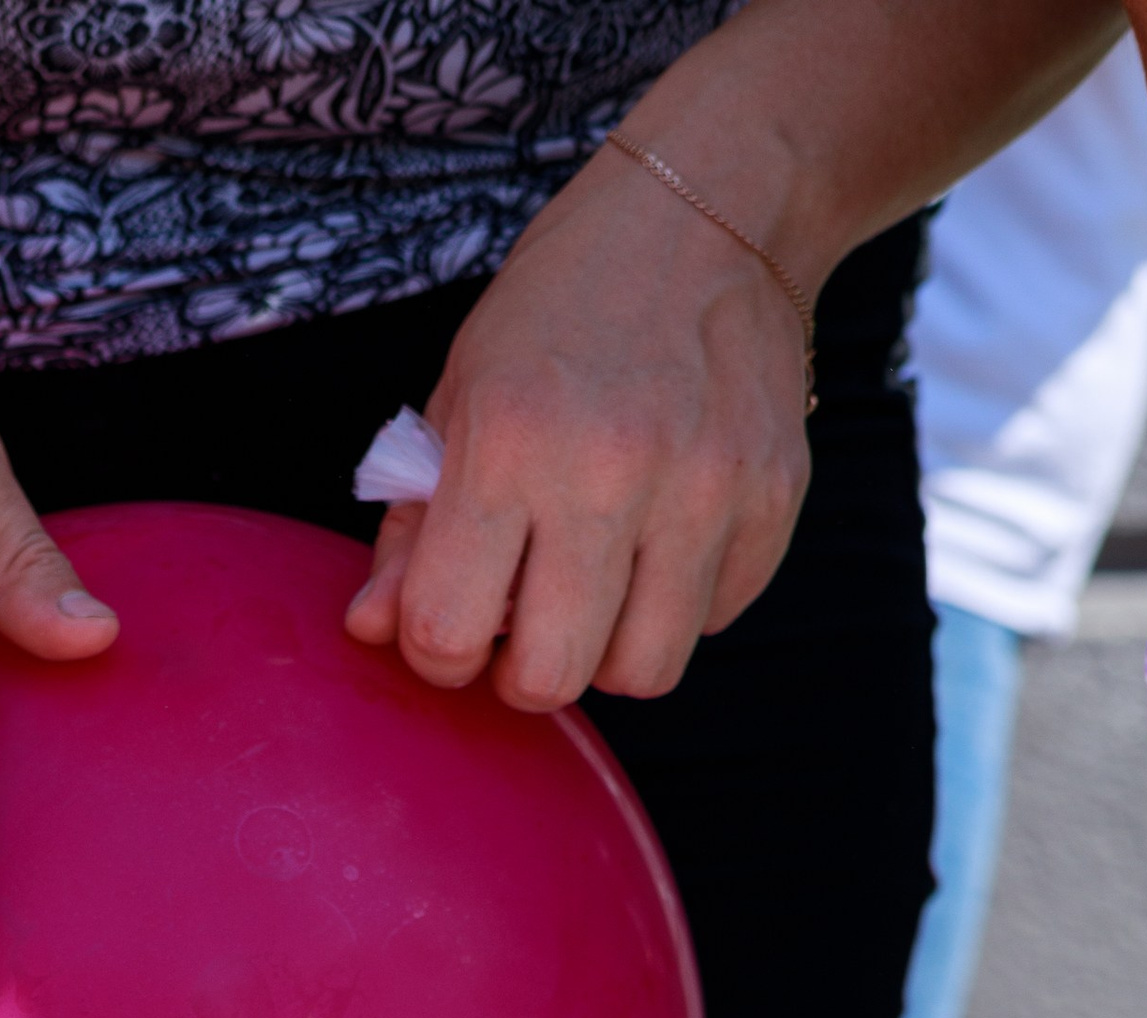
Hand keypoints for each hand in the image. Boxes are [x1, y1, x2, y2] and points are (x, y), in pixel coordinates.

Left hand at [344, 137, 812, 711]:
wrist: (711, 209)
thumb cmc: (565, 308)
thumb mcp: (463, 391)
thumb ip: (414, 522)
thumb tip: (374, 629)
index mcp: (508, 439)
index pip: (448, 631)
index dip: (439, 653)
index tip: (453, 625)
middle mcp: (609, 470)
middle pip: (552, 678)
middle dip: (525, 672)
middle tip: (527, 623)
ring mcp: (704, 489)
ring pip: (643, 673)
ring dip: (609, 649)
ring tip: (600, 584)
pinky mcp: (772, 499)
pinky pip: (711, 622)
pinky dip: (679, 602)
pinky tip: (664, 535)